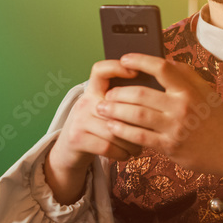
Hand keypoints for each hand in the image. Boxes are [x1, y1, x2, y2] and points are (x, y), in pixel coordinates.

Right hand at [44, 60, 143, 203]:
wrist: (68, 151)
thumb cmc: (96, 129)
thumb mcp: (103, 110)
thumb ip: (120, 102)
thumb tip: (155, 97)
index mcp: (93, 91)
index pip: (101, 70)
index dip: (116, 67)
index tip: (136, 72)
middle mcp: (85, 102)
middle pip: (117, 106)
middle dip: (137, 122)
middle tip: (149, 130)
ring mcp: (79, 120)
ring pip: (115, 130)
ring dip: (132, 142)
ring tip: (139, 147)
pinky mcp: (77, 139)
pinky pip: (107, 146)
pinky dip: (122, 153)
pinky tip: (127, 154)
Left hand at [94, 54, 222, 188]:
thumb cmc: (215, 118)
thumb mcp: (205, 91)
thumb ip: (184, 75)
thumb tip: (162, 60)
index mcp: (189, 89)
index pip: (161, 68)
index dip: (139, 60)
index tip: (124, 59)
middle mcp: (182, 106)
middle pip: (141, 94)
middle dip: (118, 92)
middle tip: (107, 93)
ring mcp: (175, 127)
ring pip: (136, 115)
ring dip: (114, 110)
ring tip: (102, 108)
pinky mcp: (169, 146)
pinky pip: (139, 136)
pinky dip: (122, 130)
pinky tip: (112, 127)